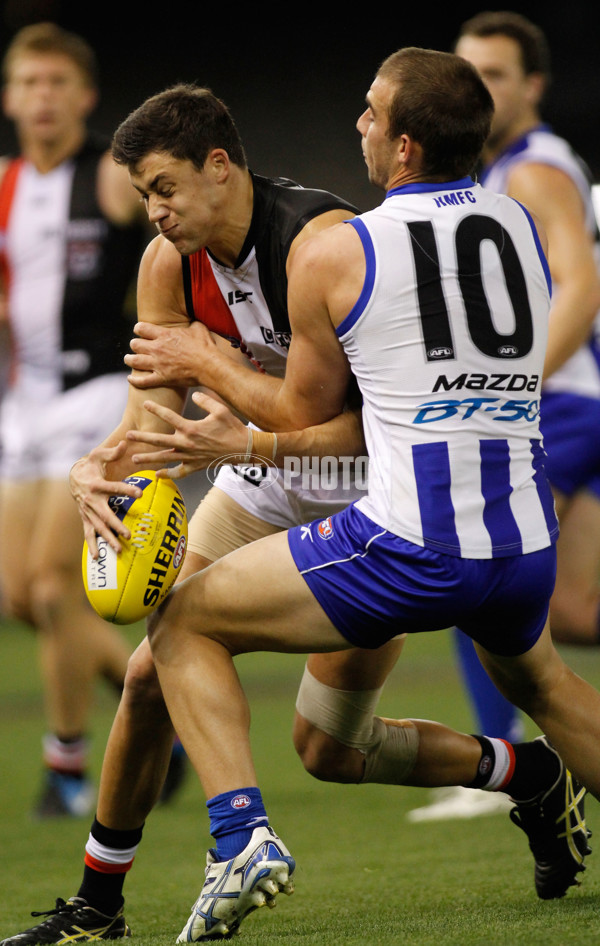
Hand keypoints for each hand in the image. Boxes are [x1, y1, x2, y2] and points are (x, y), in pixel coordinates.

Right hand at [69, 441, 142, 557]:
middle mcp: (91, 500)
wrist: (73, 476)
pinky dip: (91, 546)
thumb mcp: (99, 454)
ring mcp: (87, 511)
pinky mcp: (86, 518)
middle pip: (105, 515)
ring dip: (108, 539)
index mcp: (96, 484)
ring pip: (98, 527)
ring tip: (119, 550)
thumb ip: (113, 451)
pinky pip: (89, 533)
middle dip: (116, 525)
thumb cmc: (91, 464)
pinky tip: (97, 558)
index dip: (126, 490)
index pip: (114, 488)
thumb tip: (126, 441)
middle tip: (128, 535)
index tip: (140, 494)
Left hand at [124, 320, 218, 388]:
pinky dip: (134, 380)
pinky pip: (142, 381)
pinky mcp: (161, 378)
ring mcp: (158, 364)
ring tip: (128, 359)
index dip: (139, 329)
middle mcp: (157, 348)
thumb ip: (191, 324)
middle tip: (136, 346)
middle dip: (135, 345)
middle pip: (135, 344)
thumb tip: (193, 321)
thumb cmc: (205, 347)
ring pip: (134, 361)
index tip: (140, 331)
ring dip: (129, 359)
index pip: (141, 328)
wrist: (208, 366)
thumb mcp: (199, 328)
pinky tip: (130, 378)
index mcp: (164, 335)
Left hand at [126, 391, 248, 478]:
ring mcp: (190, 456)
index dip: (156, 409)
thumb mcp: (220, 410)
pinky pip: (179, 472)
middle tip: (129, 436)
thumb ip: (204, 401)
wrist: (243, 449)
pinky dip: (169, 474)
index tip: (145, 404)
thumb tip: (194, 395)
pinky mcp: (195, 466)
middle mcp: (187, 443)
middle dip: (143, 438)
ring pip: (165, 458)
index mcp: (191, 428)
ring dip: (149, 459)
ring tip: (135, 459)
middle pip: (160, 440)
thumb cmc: (233, 428)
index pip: (169, 417)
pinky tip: (158, 475)